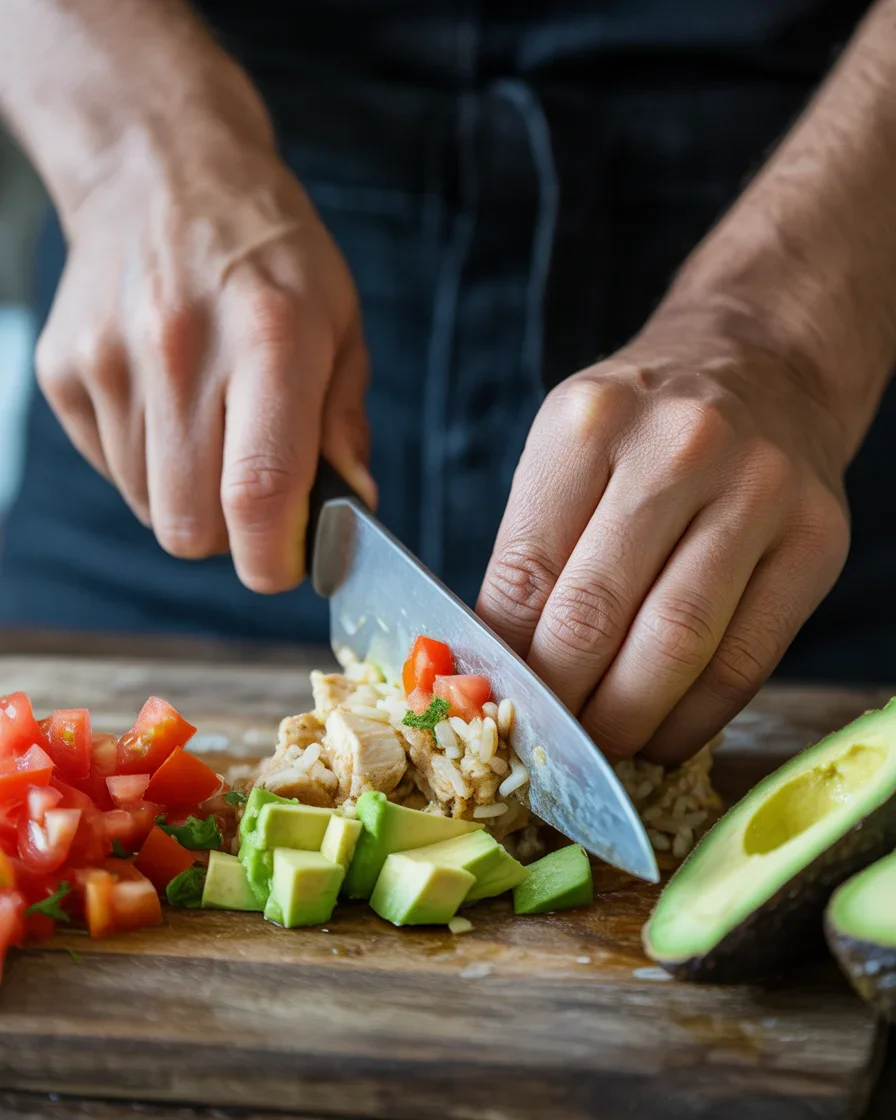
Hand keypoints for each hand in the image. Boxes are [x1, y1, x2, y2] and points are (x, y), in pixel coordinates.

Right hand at [35, 88, 373, 592]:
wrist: (161, 172)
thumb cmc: (269, 255)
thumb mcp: (339, 320)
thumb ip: (344, 421)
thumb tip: (352, 510)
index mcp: (270, 337)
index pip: (259, 492)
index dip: (273, 558)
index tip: (288, 564)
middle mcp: (180, 349)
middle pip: (190, 526)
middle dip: (230, 535)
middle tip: (256, 495)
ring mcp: (109, 360)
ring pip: (149, 508)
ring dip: (189, 495)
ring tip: (212, 426)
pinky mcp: (62, 370)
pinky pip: (112, 471)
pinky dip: (148, 464)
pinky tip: (169, 404)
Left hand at [478, 312, 850, 764]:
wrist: (763, 367)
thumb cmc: (645, 424)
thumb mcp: (567, 451)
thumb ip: (533, 551)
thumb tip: (495, 667)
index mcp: (590, 424)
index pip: (526, 573)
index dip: (505, 660)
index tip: (495, 707)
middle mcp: (678, 447)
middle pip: (595, 615)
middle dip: (561, 702)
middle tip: (543, 746)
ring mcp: (758, 491)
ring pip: (676, 645)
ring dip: (625, 721)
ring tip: (598, 749)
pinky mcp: (817, 539)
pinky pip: (746, 660)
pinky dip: (695, 718)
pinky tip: (663, 734)